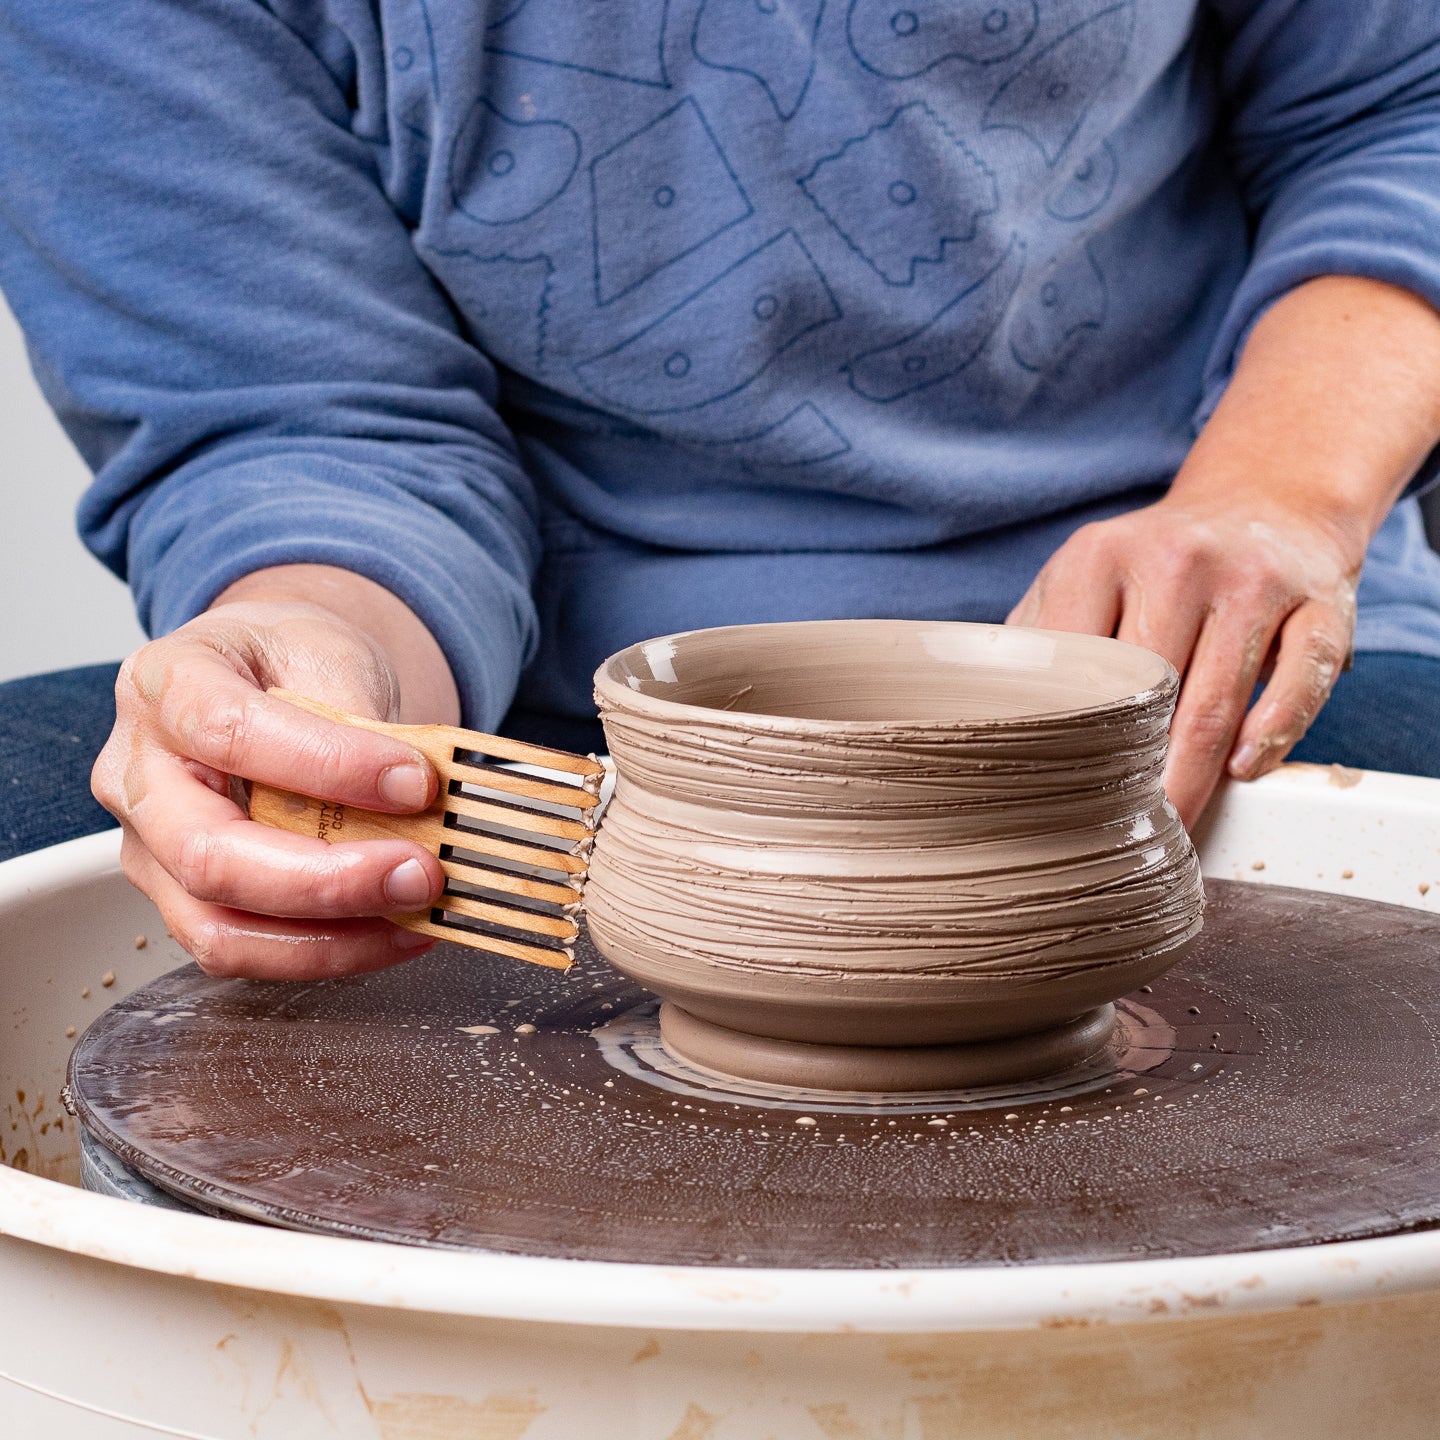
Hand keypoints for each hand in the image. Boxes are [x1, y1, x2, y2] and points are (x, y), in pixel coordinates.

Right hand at [92, 592, 452, 978]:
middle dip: (328, 880)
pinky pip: (245, 950)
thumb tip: (417, 802)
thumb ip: (361, 722)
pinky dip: (327, 951)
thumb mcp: (327, 651)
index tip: (415, 782)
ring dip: (331, 936)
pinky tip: (393, 929)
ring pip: (219, 927)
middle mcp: (136, 772)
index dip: (328, 767)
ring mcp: (149, 846)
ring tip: (414, 912)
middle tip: (420, 872)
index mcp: (166, 684)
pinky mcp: (183, 899)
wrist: (269, 671)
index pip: (229, 733)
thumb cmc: (288, 657)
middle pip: (208, 856)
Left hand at [1008, 495, 1356, 825]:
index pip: (1074, 665)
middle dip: (1130, 770)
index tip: (1052, 794)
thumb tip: (976, 712)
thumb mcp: (1084, 574)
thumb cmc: (1154, 564)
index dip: (1064, 736)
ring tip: (1170, 824)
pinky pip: (1301, 679)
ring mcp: (1254, 580)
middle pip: (1146, 691)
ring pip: (1217, 699)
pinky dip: (1272, 733)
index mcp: (1101, 557)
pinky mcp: (1321, 603)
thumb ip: (1036, 635)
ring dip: (1192, 774)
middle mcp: (1178, 560)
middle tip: (1114, 829)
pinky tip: (1243, 770)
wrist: (1264, 504)